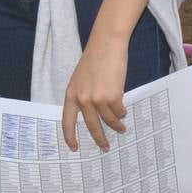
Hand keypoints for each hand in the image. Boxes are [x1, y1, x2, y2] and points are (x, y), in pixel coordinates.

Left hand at [62, 34, 127, 151]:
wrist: (107, 44)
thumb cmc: (95, 59)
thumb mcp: (81, 79)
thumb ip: (83, 96)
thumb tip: (93, 116)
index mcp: (71, 94)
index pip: (67, 121)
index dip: (70, 137)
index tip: (74, 148)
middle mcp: (82, 99)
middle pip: (91, 126)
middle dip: (100, 139)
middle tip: (105, 147)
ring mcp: (97, 99)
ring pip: (108, 121)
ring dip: (116, 126)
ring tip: (122, 128)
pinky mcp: (112, 97)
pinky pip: (119, 112)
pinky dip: (122, 113)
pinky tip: (124, 110)